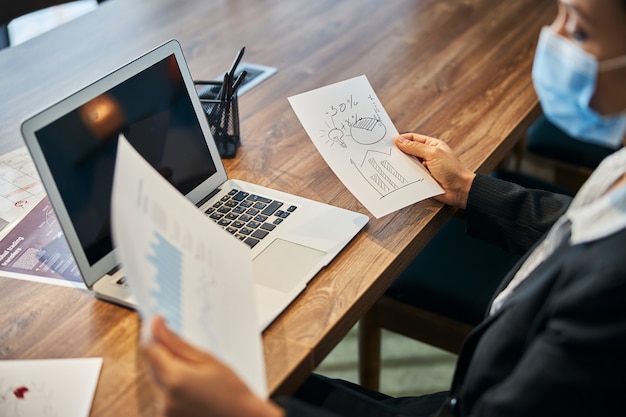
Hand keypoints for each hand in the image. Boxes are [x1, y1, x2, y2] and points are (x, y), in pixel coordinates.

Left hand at [142, 316, 283, 416]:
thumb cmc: (231, 390)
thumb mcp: (207, 359)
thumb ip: (176, 342)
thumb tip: (155, 324)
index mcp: (175, 379)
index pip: (149, 348)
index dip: (150, 331)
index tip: (157, 320)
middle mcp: (164, 397)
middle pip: (150, 363)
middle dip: (159, 348)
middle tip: (176, 338)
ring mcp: (163, 410)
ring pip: (154, 377)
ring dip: (164, 365)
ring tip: (190, 365)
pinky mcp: (166, 416)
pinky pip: (160, 391)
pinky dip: (169, 381)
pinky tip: (189, 380)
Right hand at [394, 133, 474, 208]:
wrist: (460, 190)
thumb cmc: (452, 170)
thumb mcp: (433, 154)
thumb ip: (416, 147)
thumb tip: (400, 141)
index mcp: (432, 145)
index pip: (413, 139)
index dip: (402, 139)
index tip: (390, 143)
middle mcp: (427, 156)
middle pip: (409, 151)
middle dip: (399, 153)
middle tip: (386, 154)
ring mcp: (424, 168)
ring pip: (408, 164)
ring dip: (401, 165)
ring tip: (390, 165)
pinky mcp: (422, 179)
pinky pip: (410, 176)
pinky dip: (404, 176)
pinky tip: (397, 176)